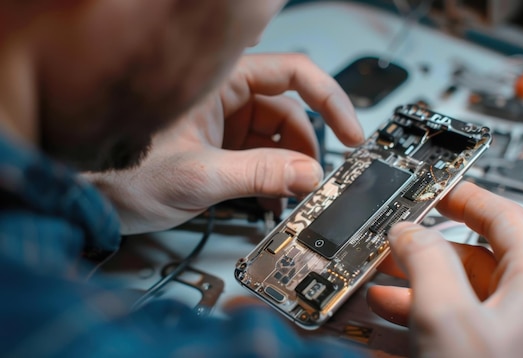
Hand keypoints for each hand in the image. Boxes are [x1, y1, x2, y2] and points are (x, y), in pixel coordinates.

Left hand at [85, 53, 363, 233]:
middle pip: (287, 112)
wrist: (83, 194)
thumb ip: (258, 174)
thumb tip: (309, 176)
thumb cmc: (116, 169)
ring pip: (274, 138)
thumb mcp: (197, 176)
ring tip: (288, 197)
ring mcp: (220, 123)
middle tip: (316, 182)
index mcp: (218, 83)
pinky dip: (270, 177)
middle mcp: (222, 97)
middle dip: (306, 149)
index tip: (351, 133)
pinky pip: (257, 156)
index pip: (293, 74)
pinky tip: (270, 198)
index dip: (330, 100)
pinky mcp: (216, 147)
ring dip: (288, 168)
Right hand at [367, 182, 522, 357]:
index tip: (435, 189)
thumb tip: (409, 229)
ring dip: (414, 292)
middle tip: (389, 246)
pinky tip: (386, 332)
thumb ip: (426, 259)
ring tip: (375, 289)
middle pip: (475, 262)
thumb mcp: (446, 317)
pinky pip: (454, 335)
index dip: (465, 197)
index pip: (504, 218)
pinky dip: (420, 327)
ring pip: (460, 302)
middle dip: (424, 253)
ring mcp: (516, 345)